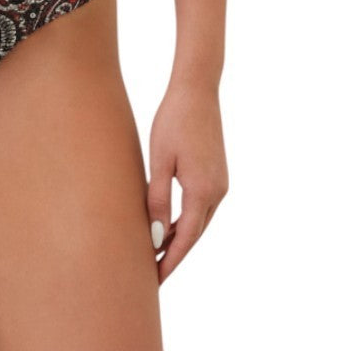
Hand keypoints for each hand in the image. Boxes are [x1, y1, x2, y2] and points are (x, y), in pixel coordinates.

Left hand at [147, 77, 228, 284]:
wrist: (197, 90)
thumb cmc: (173, 121)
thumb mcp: (159, 160)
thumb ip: (158, 199)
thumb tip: (156, 236)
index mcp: (203, 191)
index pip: (186, 239)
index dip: (169, 260)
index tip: (154, 279)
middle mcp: (218, 192)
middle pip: (195, 234)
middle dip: (174, 254)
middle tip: (150, 274)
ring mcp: (221, 184)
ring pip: (199, 222)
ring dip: (180, 238)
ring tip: (155, 253)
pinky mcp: (218, 175)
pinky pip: (202, 207)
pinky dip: (186, 220)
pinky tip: (169, 225)